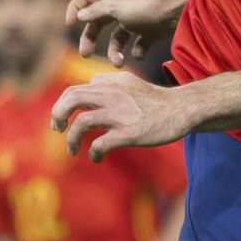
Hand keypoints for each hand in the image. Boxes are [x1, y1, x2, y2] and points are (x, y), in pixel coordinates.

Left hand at [51, 72, 190, 160]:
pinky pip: (100, 144)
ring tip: (72, 150)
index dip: (61, 105)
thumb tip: (90, 84)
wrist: (182, 109)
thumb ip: (108, 81)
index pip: (73, 90)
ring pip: (82, 123)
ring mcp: (119, 114)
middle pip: (71, 99)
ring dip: (71, 139)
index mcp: (109, 84)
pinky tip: (97, 158)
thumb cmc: (155, 100)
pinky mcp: (129, 132)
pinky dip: (93, 153)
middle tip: (57, 129)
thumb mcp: (129, 82)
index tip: (61, 119)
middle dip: (57, 115)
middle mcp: (111, 95)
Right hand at [66, 0, 181, 66]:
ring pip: (119, 36)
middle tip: (85, 54)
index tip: (69, 25)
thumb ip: (96, 11)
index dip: (75, 7)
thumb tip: (80, 15)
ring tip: (119, 63)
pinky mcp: (152, 31)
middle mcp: (124, 6)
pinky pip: (140, 43)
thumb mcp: (116, 8)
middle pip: (99, 21)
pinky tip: (139, 55)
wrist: (180, 10)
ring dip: (114, 51)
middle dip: (90, 38)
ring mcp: (138, 19)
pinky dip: (137, 51)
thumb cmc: (147, 7)